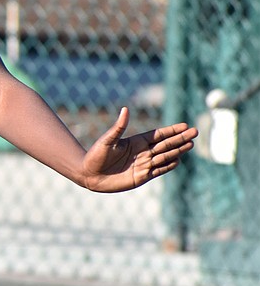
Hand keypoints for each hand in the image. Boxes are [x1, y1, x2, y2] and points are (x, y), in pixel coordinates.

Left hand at [81, 107, 196, 192]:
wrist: (90, 175)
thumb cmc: (96, 156)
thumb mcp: (107, 141)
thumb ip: (118, 127)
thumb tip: (125, 109)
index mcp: (136, 141)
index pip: (159, 134)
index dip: (172, 130)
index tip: (185, 125)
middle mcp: (142, 152)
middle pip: (166, 144)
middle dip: (180, 138)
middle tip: (196, 132)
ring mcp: (143, 164)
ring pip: (165, 156)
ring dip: (178, 150)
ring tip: (191, 144)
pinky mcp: (142, 176)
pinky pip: (159, 170)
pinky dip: (168, 165)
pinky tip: (178, 160)